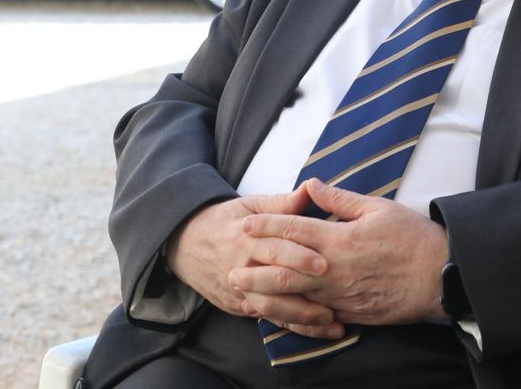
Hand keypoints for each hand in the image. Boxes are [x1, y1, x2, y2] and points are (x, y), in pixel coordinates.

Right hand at [166, 186, 335, 329]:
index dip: (299, 256)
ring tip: (332, 321)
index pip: (274, 248)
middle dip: (305, 291)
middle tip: (335, 297)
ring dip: (303, 317)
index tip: (324, 262)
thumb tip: (311, 189)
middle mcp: (242, 267)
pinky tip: (317, 331)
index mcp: (246, 238)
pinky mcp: (239, 308)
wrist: (185, 244)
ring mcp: (239, 292)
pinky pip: (268, 320)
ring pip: (272, 309)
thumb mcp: (249, 205)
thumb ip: (282, 203)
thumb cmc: (225, 221)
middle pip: (274, 282)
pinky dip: (293, 327)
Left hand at [230, 179, 450, 327]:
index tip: (245, 224)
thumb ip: (340, 199)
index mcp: (340, 240)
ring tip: (246, 295)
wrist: (441, 278)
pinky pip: (317, 316)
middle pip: (285, 271)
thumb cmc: (414, 239)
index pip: (294, 230)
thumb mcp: (379, 208)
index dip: (267, 226)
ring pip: (296, 299)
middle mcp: (335, 271)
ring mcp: (343, 296)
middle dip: (256, 269)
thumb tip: (311, 185)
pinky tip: (281, 314)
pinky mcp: (353, 314)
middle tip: (231, 268)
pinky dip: (295, 315)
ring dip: (268, 297)